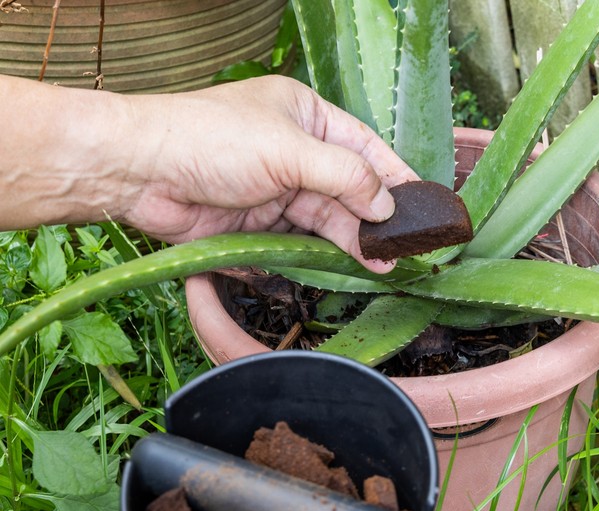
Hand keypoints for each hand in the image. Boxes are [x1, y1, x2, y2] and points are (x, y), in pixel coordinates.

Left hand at [0, 75, 417, 272]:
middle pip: (349, 190)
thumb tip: (386, 204)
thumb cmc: (211, 139)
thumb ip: (343, 176)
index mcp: (305, 118)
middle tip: (403, 249)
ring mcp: (277, 190)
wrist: (139, 173)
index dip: (395, 176)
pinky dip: (318, 256)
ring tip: (382, 266)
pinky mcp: (259, 225)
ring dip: (353, 242)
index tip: (422, 205)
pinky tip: (342, 269)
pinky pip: (299, 242)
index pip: (363, 148)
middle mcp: (295, 154)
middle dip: (375, 219)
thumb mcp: (287, 149)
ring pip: (327, 220)